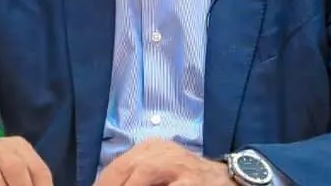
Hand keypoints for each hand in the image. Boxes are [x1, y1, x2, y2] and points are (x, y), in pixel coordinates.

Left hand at [93, 139, 231, 185]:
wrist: (229, 179)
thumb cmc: (188, 178)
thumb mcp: (160, 170)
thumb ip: (136, 176)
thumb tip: (104, 184)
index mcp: (151, 148)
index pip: (117, 166)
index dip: (101, 183)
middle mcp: (163, 152)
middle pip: (126, 168)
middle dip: (110, 185)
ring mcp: (179, 165)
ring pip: (143, 173)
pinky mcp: (193, 182)